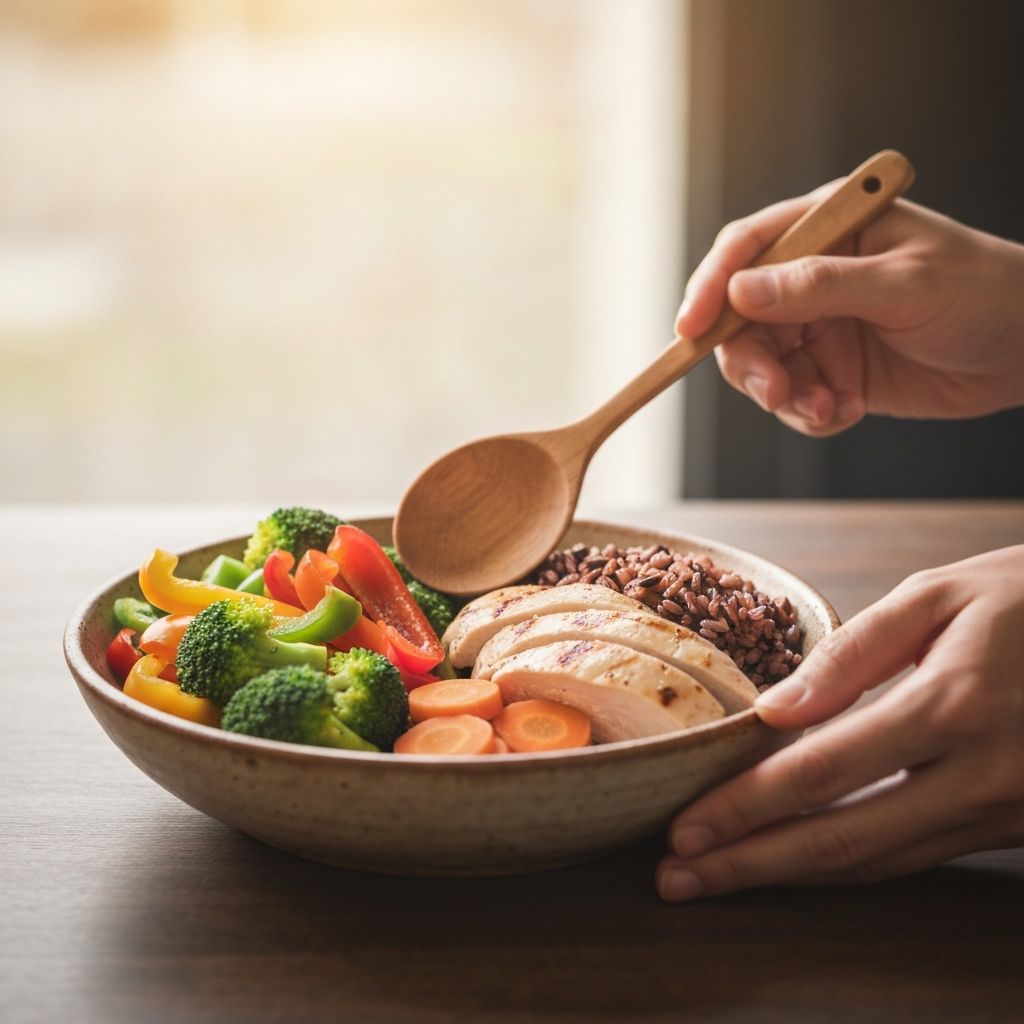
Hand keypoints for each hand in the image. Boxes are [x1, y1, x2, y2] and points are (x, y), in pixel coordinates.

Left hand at [656, 545, 1023, 901]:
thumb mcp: (939, 597)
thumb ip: (854, 653)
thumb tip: (776, 709)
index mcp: (951, 704)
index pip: (821, 771)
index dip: (746, 806)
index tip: (684, 827)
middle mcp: (979, 774)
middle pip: (841, 838)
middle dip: (749, 864)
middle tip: (677, 878)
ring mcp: (1003, 810)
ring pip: (878, 860)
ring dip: (791, 875)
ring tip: (719, 878)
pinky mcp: (1014, 826)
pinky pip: (915, 855)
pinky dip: (849, 864)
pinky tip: (797, 864)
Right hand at [677, 191, 1023, 435]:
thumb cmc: (984, 292)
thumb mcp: (904, 284)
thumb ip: (820, 287)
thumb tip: (742, 292)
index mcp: (829, 229)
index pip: (747, 248)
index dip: (710, 287)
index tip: (690, 329)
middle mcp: (814, 276)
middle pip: (741, 318)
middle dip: (751, 361)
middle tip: (776, 392)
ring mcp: (822, 324)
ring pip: (763, 365)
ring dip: (783, 395)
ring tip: (826, 407)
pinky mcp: (833, 369)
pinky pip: (794, 397)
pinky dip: (810, 413)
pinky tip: (847, 411)